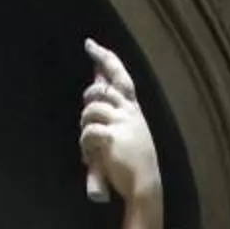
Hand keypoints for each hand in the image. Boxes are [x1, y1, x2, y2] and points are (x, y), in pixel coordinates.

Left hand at [77, 41, 158, 206]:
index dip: (105, 58)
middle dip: (87, 100)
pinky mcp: (111, 137)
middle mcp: (129, 112)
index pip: (119, 76)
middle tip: (88, 118)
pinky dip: (85, 146)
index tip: (91, 45)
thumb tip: (98, 88)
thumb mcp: (128, 131)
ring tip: (90, 147)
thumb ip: (114, 112)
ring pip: (90, 111)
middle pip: (100, 90)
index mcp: (134, 110)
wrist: (144, 183)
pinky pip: (88, 133)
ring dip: (84, 128)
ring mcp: (121, 123)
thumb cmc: (134, 161)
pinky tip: (90, 158)